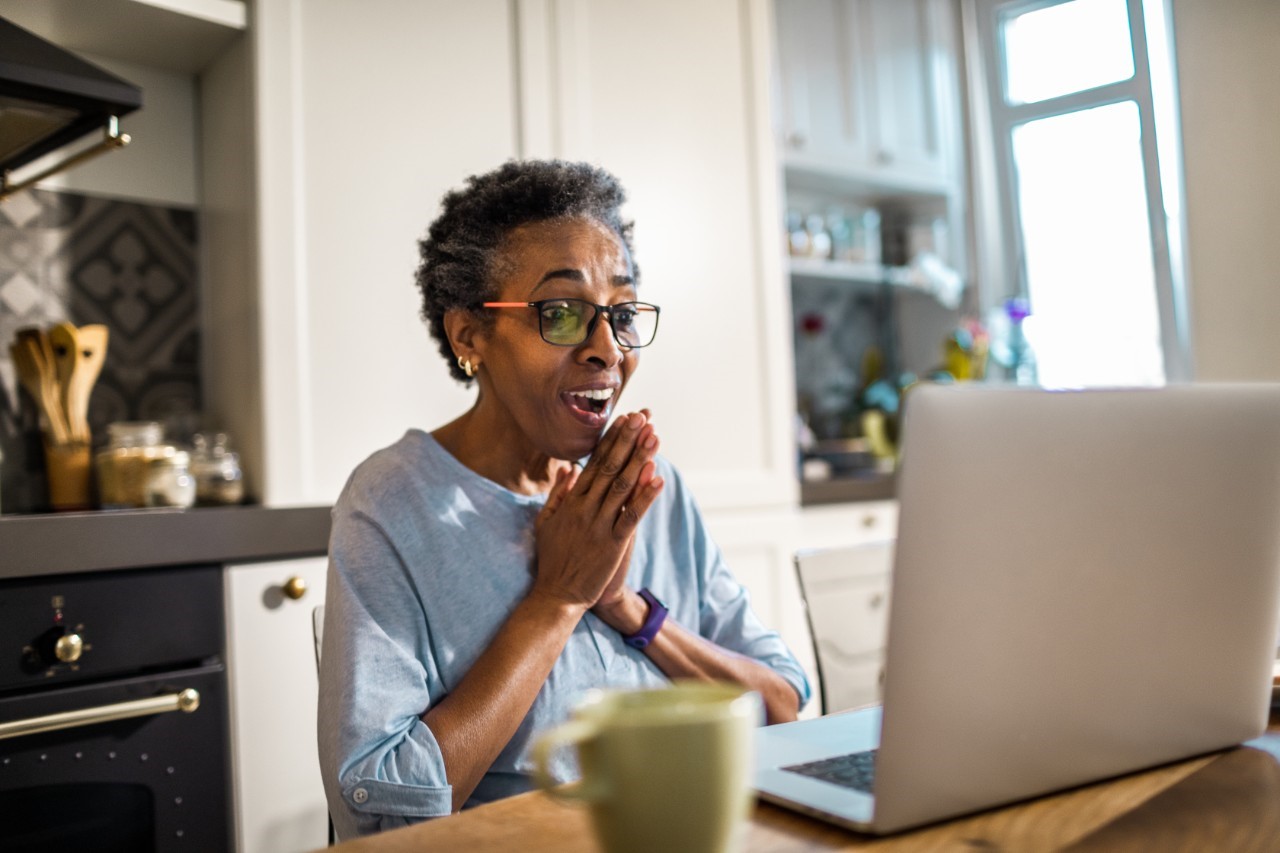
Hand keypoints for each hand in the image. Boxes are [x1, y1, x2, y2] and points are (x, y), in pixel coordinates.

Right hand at [531, 411, 663, 609]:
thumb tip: (568, 468)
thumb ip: (558, 494)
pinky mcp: (612, 544)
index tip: (623, 419)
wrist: (556, 596)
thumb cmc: (552, 559)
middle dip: (627, 441)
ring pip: (622, 487)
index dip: (610, 440)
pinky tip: (658, 478)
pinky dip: (645, 497)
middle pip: (610, 468)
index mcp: (572, 502)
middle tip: (642, 417)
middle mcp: (585, 509)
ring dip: (639, 459)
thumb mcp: (546, 522)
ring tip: (653, 437)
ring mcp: (599, 526)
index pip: (594, 463)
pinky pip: (631, 516)